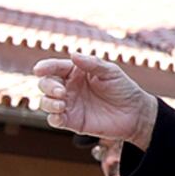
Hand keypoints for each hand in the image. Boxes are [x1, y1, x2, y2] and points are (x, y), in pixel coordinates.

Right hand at [33, 54, 159, 147]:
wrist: (135, 114)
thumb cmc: (124, 89)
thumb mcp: (111, 72)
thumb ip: (92, 63)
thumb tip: (73, 54)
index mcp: (76, 72)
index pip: (55, 67)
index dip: (45, 67)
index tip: (39, 69)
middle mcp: (69, 87)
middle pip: (45, 84)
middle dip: (47, 86)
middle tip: (61, 92)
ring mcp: (69, 105)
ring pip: (46, 102)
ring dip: (48, 102)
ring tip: (61, 104)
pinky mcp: (71, 121)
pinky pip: (54, 120)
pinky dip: (52, 118)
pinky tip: (60, 116)